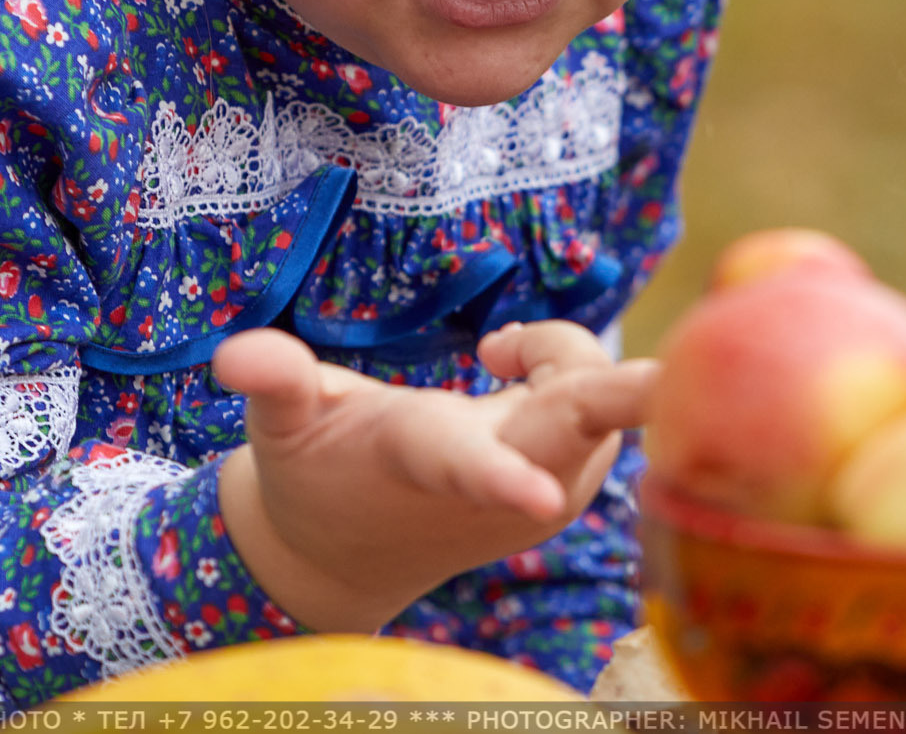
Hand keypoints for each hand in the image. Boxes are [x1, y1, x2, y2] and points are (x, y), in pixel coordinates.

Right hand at [213, 320, 656, 632]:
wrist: (350, 550)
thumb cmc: (314, 471)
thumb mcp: (282, 427)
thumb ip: (274, 386)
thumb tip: (235, 356)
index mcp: (423, 461)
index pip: (461, 464)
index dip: (498, 477)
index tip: (538, 500)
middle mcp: (498, 477)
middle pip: (576, 428)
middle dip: (625, 400)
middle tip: (671, 378)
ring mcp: (544, 478)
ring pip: (597, 398)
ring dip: (565, 355)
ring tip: (497, 355)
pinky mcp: (569, 471)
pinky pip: (605, 402)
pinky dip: (573, 364)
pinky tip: (512, 364)